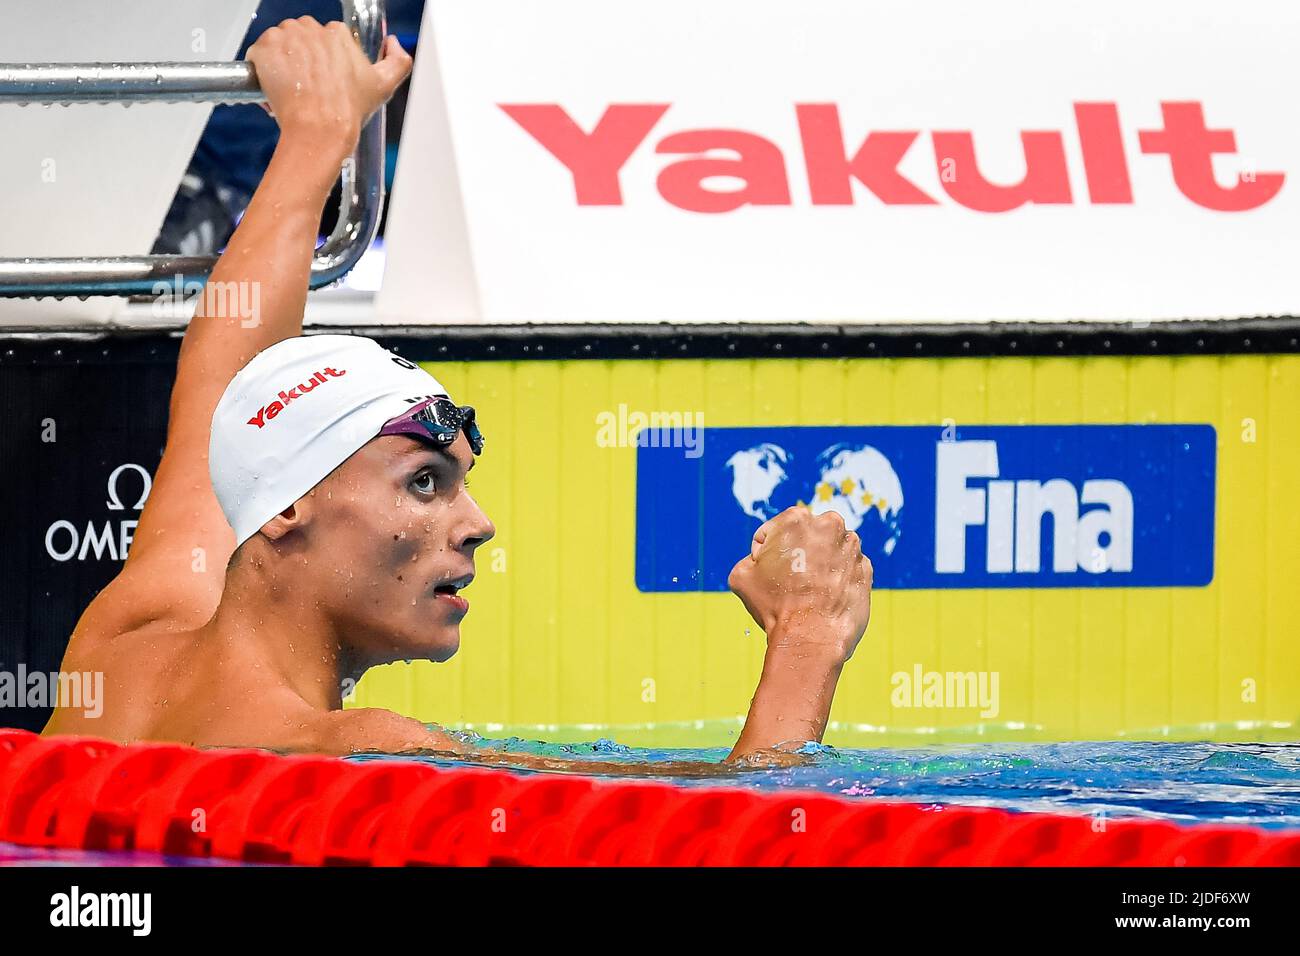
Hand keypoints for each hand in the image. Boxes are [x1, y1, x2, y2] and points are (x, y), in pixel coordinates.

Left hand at [247, 18, 412, 159]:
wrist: (321, 129)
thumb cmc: (348, 111)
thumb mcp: (385, 87)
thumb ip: (399, 61)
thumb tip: (392, 42)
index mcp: (338, 34)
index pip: (324, 37)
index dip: (320, 59)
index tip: (320, 78)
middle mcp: (312, 29)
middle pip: (300, 36)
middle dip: (299, 57)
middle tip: (305, 86)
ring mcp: (286, 37)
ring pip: (279, 42)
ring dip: (280, 61)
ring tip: (290, 88)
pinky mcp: (265, 48)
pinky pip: (258, 52)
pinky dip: (262, 68)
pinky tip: (274, 87)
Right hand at [727, 506, 872, 663]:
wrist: (810, 637)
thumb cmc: (775, 605)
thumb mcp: (741, 574)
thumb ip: (751, 556)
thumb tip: (761, 559)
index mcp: (796, 518)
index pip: (774, 532)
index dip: (766, 556)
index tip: (770, 575)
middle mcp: (829, 525)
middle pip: (806, 538)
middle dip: (798, 555)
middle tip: (790, 583)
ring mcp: (852, 548)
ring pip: (829, 552)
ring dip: (820, 566)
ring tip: (809, 593)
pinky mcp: (865, 569)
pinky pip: (846, 570)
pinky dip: (837, 580)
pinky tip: (826, 599)